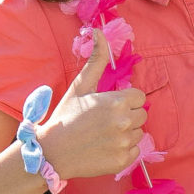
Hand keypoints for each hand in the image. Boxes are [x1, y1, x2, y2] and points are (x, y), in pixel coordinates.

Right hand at [34, 35, 146, 179]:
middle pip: (142, 115)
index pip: (140, 97)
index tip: (110, 105)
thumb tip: (99, 31)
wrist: (52, 152)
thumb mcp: (80, 86)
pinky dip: (123, 150)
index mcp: (117, 101)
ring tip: (103, 134)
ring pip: (138, 133)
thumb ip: (96, 60)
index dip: (127, 100)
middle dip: (128, 116)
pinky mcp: (123, 161)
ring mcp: (124, 142)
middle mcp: (124, 122)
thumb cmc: (66, 116)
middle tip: (105, 121)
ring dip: (126, 133)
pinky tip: (104, 147)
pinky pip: (134, 152)